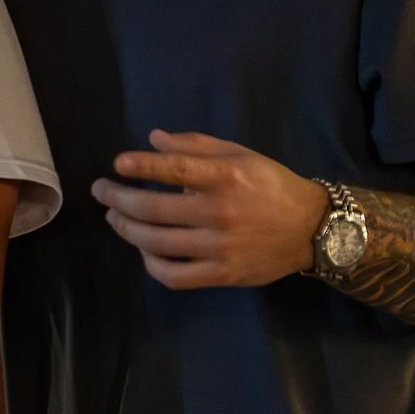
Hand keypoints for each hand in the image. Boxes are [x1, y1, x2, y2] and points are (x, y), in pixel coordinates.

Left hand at [91, 129, 327, 288]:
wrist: (312, 228)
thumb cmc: (271, 186)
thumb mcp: (240, 155)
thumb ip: (196, 146)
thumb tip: (153, 138)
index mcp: (227, 177)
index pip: (174, 169)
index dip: (140, 166)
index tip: (117, 164)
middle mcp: (221, 212)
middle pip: (154, 208)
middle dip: (118, 199)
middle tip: (101, 191)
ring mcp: (221, 246)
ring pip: (156, 242)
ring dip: (126, 228)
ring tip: (114, 217)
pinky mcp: (223, 274)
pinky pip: (173, 275)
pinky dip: (150, 263)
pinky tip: (143, 249)